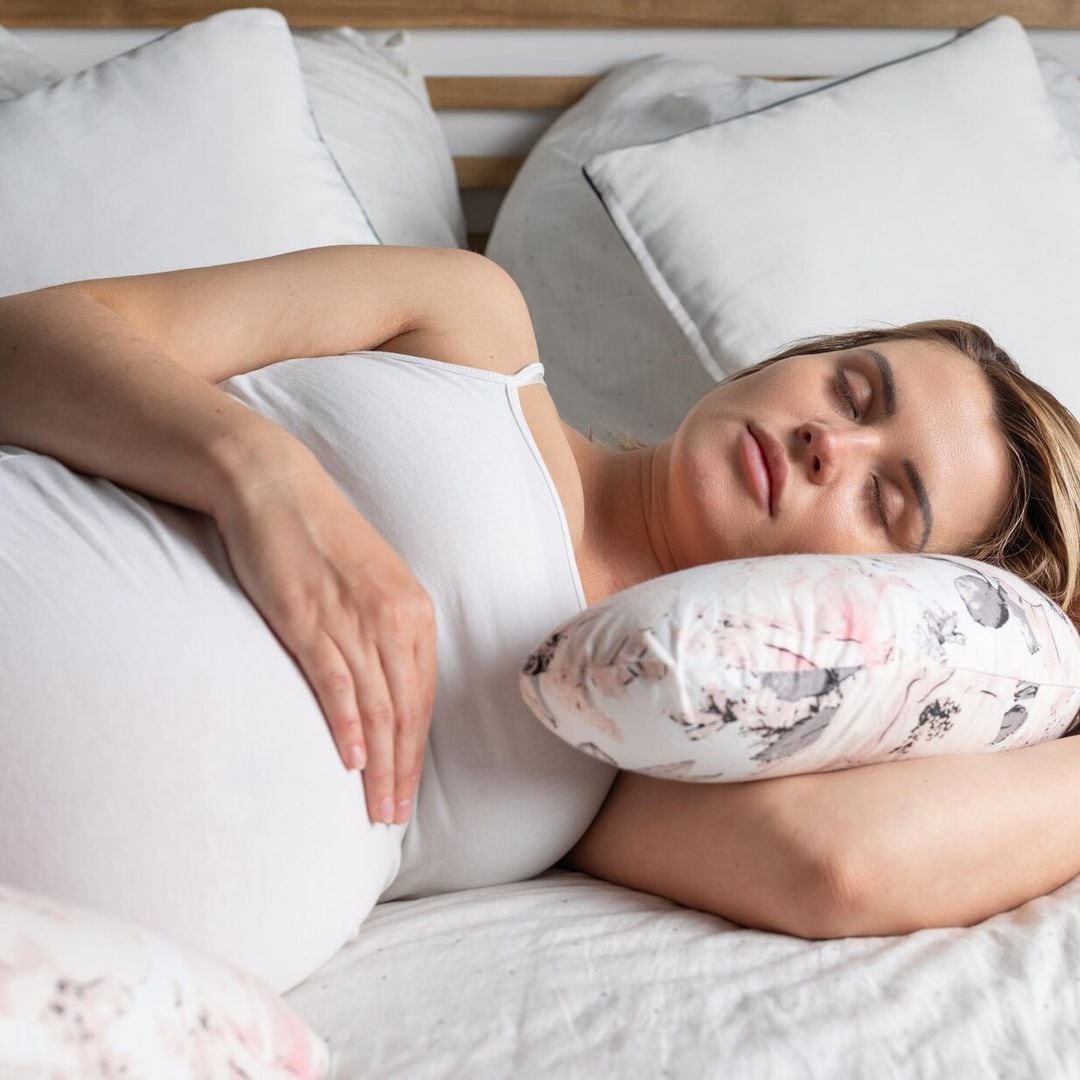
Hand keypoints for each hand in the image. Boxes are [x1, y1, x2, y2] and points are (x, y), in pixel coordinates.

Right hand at [213, 456, 436, 825]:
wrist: (276, 487)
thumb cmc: (322, 538)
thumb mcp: (371, 583)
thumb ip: (386, 630)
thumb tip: (388, 683)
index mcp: (414, 611)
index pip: (423, 695)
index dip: (417, 748)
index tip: (409, 789)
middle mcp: (394, 618)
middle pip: (406, 710)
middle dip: (404, 770)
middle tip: (394, 817)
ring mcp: (353, 619)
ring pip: (377, 707)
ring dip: (380, 764)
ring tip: (376, 808)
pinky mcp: (310, 619)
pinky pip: (337, 683)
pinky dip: (346, 726)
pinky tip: (350, 761)